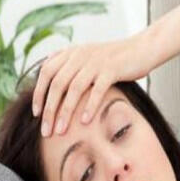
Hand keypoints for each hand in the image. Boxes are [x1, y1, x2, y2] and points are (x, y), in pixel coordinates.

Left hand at [32, 29, 158, 136]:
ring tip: (61, 131)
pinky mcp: (112, 69)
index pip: (46, 72)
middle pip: (57, 84)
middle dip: (49, 109)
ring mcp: (95, 61)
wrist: (142, 48)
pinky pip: (97, 90)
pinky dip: (89, 106)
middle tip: (46, 130)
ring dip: (65, 112)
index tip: (37, 114)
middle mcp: (80, 55)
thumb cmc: (116, 60)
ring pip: (74, 89)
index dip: (38, 93)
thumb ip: (72, 67)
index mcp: (71, 53)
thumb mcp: (89, 59)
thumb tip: (54, 87)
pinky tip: (84, 122)